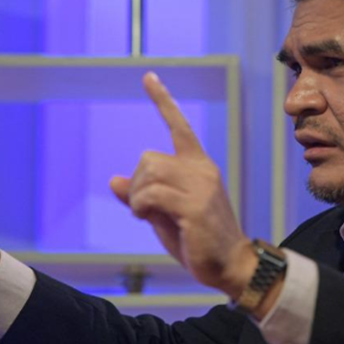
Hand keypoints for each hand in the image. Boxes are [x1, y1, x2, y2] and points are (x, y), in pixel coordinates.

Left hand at [110, 73, 256, 299]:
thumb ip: (143, 194)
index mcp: (199, 166)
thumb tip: (113, 180)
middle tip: (139, 208)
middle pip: (148, 158)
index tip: (149, 77)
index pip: (179, 126)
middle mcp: (202, 170)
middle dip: (134, 183)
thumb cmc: (198, 240)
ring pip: (147, 174)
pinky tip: (145, 217)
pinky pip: (150, 195)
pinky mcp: (194, 207)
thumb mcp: (165, 213)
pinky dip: (139, 205)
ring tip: (144, 215)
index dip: (163, 101)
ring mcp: (200, 187)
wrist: (230, 265)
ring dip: (135, 197)